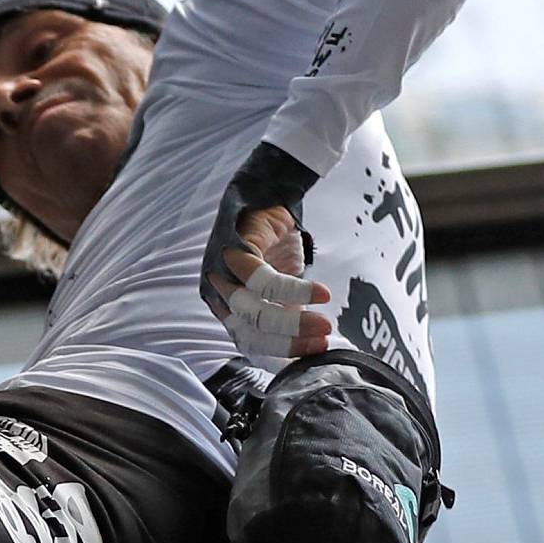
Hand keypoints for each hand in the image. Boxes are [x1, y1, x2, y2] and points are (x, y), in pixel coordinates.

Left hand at [200, 138, 327, 358]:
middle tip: (324, 338)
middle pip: (251, 331)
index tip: (317, 351)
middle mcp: (217, 292)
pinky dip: (294, 292)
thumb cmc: (275, 242)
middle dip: (290, 340)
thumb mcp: (282, 285)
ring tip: (326, 322)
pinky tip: (321, 294)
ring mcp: (222, 271)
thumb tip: (311, 346)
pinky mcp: (234, 250)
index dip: (284, 350)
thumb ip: (286, 313)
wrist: (270, 192)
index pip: (249, 342)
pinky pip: (264, 282)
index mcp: (226, 306)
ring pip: (255, 311)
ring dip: (294, 321)